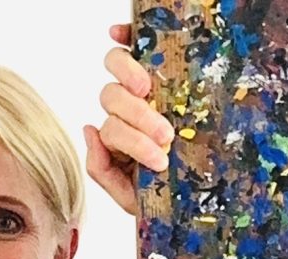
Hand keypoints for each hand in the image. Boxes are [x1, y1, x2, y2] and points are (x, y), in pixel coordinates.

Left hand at [85, 23, 172, 217]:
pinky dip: (123, 36)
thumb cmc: (165, 193)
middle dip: (138, 118)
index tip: (160, 160)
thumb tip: (90, 130)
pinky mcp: (161, 70)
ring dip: (132, 82)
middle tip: (166, 136)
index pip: (111, 129)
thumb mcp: (131, 196)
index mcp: (118, 137)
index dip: (131, 141)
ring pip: (119, 74)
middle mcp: (125, 111)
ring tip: (150, 94)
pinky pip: (132, 45)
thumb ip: (102, 169)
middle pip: (113, 98)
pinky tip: (118, 34)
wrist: (197, 194)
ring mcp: (142, 89)